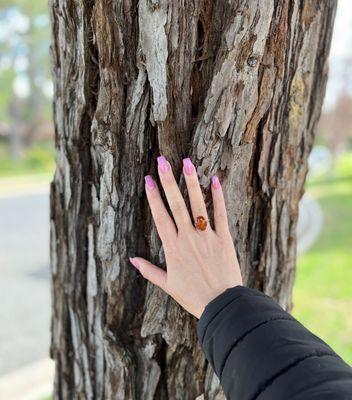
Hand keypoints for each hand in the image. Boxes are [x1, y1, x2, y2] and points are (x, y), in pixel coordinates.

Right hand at [129, 156, 242, 318]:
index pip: (160, 217)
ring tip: (186, 163)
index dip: (153, 197)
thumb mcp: (167, 285)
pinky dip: (218, 197)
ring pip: (197, 205)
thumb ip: (149, 270)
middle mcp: (187, 238)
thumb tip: (132, 259)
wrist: (221, 305)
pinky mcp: (223, 238)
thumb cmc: (193, 296)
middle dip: (168, 182)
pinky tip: (215, 179)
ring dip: (191, 183)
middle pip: (176, 205)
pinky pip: (220, 214)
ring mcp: (206, 237)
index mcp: (172, 248)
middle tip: (162, 162)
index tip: (147, 180)